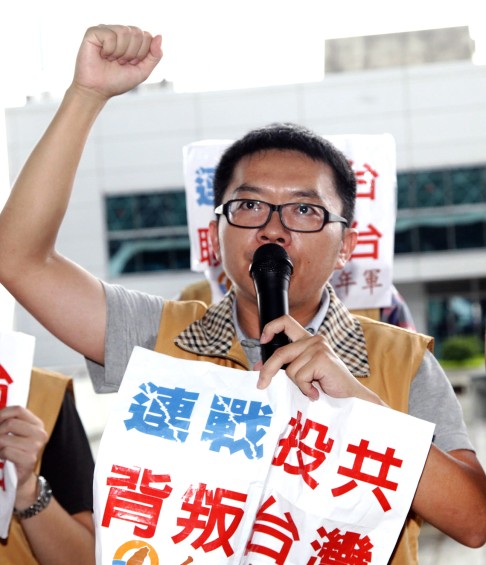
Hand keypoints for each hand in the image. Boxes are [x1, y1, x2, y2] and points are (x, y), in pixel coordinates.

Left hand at [0, 406, 47, 506]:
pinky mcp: (29, 459)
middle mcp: (40, 433)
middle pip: (10, 423)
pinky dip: (0, 455)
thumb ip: (7, 424)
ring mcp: (36, 446)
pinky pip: (6, 451)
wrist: (19, 478)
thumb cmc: (14, 453)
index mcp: (37, 424)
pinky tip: (3, 458)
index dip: (1, 414)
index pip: (18, 410)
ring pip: (5, 438)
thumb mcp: (15, 435)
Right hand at [72, 24, 162, 99]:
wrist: (98, 90)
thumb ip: (155, 56)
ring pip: (125, 32)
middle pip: (137, 32)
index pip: (147, 36)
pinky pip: (110, 35)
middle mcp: (119, 32)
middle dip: (132, 53)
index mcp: (132, 40)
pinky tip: (102, 55)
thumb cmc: (118, 81)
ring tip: (111, 60)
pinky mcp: (93, 32)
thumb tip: (159, 36)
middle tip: (120, 62)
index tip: (131, 64)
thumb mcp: (142, 71)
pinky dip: (109, 50)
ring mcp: (107, 30)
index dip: (141, 54)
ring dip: (120, 52)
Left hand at [256, 315, 383, 403]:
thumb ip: (285, 366)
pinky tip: (317, 392)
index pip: (286, 321)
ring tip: (312, 389)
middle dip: (268, 370)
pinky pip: (300, 377)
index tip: (263, 341)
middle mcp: (313, 340)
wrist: (350, 398)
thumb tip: (258, 367)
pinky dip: (306, 389)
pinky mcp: (322, 358)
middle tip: (261, 385)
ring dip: (297, 385)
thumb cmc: (327, 386)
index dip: (270, 328)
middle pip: (280, 352)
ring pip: (290, 369)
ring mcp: (318, 347)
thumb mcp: (302, 373)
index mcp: (308, 340)